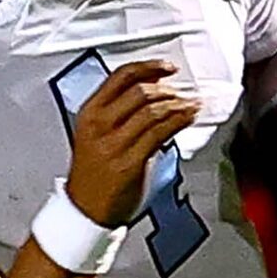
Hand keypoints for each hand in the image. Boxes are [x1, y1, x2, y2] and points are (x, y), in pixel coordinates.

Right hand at [61, 61, 198, 225]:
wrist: (85, 210)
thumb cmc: (92, 175)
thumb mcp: (96, 135)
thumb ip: (118, 113)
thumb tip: (152, 91)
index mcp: (89, 114)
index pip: (121, 77)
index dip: (148, 67)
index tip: (167, 67)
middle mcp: (99, 126)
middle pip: (140, 92)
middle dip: (168, 89)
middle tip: (184, 91)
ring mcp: (113, 145)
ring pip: (152, 111)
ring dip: (178, 104)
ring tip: (191, 104)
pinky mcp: (129, 162)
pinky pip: (159, 133)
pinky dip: (178, 121)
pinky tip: (187, 118)